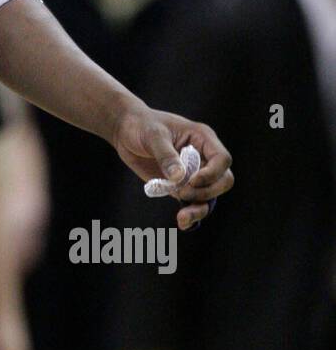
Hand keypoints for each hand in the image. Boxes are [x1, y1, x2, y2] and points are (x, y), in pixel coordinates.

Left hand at [111, 103, 233, 230]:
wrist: (126, 131)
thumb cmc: (142, 125)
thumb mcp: (153, 135)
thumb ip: (166, 155)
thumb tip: (179, 178)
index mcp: (203, 139)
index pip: (222, 160)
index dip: (212, 173)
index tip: (192, 180)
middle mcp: (203, 158)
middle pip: (223, 181)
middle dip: (207, 191)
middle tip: (181, 192)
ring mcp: (193, 174)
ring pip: (210, 197)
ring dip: (200, 209)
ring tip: (182, 218)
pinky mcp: (180, 187)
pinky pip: (192, 204)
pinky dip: (190, 215)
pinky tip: (183, 224)